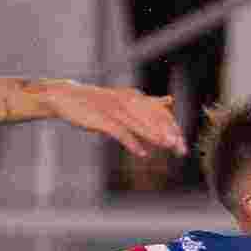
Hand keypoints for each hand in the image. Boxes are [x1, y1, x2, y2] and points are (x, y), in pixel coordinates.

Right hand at [43, 84, 185, 157]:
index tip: (182, 143)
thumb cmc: (100, 101)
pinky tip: (142, 153)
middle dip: (169, 134)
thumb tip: (170, 102)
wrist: (68, 96)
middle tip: (181, 149)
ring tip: (168, 146)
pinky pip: (121, 132)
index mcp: (135, 97)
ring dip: (155, 136)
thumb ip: (148, 102)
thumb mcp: (126, 98)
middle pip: (154, 118)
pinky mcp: (102, 119)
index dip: (173, 127)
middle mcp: (128, 101)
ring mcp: (115, 110)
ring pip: (139, 124)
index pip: (160, 112)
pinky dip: (132, 143)